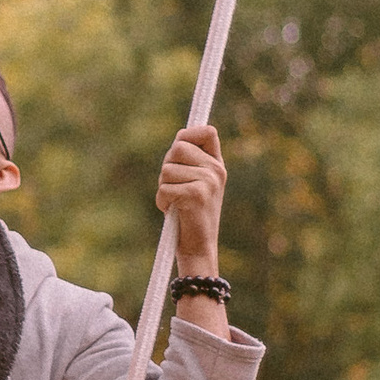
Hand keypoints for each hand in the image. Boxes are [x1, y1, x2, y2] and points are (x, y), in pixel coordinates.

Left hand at [158, 122, 225, 267]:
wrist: (198, 247)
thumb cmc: (190, 215)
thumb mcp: (195, 183)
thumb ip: (189, 161)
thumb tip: (180, 137)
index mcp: (217, 165)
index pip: (207, 131)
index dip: (189, 135)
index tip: (180, 146)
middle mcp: (216, 171)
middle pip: (178, 147)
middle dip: (167, 166)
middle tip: (174, 186)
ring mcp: (208, 182)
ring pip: (167, 169)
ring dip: (164, 187)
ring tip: (175, 202)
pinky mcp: (196, 195)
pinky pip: (165, 187)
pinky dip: (162, 201)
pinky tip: (174, 211)